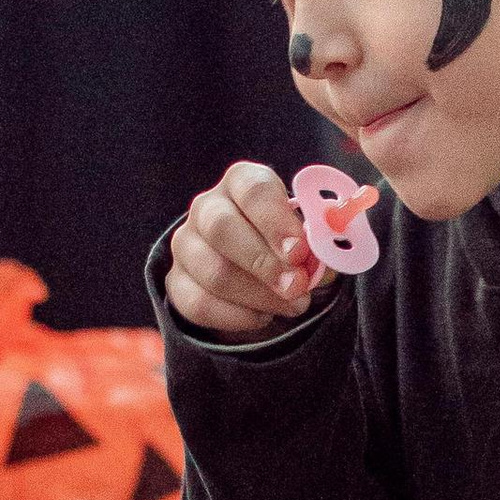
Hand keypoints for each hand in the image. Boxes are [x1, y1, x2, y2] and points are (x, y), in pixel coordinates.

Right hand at [164, 159, 324, 336]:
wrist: (258, 274)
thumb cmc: (288, 246)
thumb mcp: (309, 238)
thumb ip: (317, 244)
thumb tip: (323, 258)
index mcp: (242, 183)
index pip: (253, 190)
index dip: (276, 221)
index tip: (299, 252)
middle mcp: (208, 207)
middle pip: (222, 228)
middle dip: (264, 263)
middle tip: (297, 288)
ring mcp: (187, 244)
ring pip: (213, 272)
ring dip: (258, 296)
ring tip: (292, 305)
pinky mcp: (176, 281)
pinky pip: (199, 304)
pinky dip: (237, 317)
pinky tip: (262, 316)